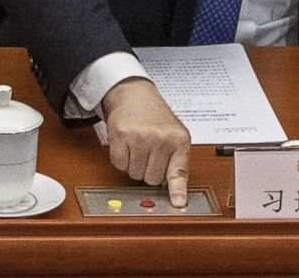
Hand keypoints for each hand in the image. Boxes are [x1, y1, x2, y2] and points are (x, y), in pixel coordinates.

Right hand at [100, 78, 190, 206]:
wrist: (136, 95)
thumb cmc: (156, 119)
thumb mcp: (175, 136)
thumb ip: (176, 162)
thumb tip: (173, 193)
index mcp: (179, 140)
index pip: (179, 172)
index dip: (177, 191)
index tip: (178, 203)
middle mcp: (161, 138)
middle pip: (152, 179)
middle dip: (148, 170)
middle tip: (149, 152)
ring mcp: (141, 137)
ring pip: (134, 174)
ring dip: (134, 164)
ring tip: (139, 146)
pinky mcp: (121, 135)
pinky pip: (119, 165)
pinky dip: (121, 158)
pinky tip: (127, 144)